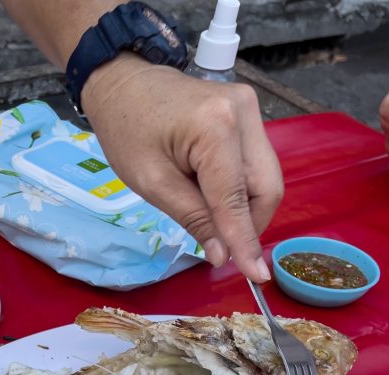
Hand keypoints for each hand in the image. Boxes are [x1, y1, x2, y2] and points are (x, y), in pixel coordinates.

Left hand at [80, 57, 282, 282]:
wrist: (122, 84)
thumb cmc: (126, 130)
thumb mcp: (152, 183)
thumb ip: (193, 218)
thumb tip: (223, 255)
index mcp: (216, 127)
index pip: (238, 198)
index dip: (245, 240)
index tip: (255, 275)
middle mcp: (244, 112)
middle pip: (267, 187)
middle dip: (248, 224)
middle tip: (222, 246)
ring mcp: (249, 108)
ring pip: (265, 177)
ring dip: (244, 206)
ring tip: (206, 212)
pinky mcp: (247, 112)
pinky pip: (255, 163)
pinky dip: (239, 187)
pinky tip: (210, 193)